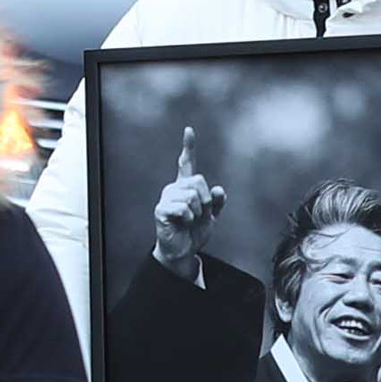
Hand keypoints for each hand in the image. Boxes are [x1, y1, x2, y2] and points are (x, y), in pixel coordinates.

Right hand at [152, 123, 224, 274]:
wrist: (183, 251)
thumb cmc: (194, 232)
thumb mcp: (212, 216)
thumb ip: (217, 202)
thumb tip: (218, 190)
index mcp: (186, 186)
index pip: (187, 163)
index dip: (188, 147)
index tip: (189, 130)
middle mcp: (175, 188)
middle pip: (198, 181)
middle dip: (205, 201)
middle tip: (198, 215)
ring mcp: (167, 198)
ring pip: (192, 196)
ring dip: (197, 212)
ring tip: (190, 221)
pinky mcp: (162, 209)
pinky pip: (183, 208)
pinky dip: (189, 219)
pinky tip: (183, 224)